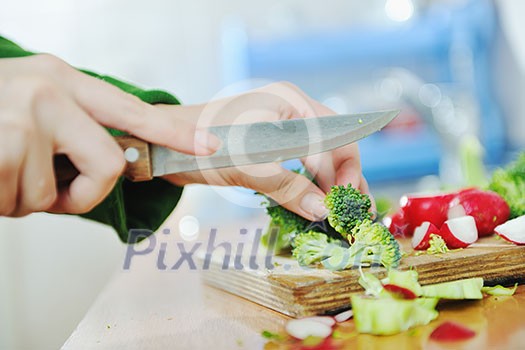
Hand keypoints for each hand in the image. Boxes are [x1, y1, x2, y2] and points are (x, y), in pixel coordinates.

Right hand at [0, 54, 219, 216]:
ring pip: (53, 194)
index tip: (209, 144)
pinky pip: (20, 204)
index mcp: (60, 78)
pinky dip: (0, 205)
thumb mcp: (28, 110)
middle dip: (82, 195)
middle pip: (109, 164)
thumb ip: (72, 130)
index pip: (130, 110)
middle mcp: (48, 89)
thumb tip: (115, 166)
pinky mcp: (0, 144)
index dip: (172, 133)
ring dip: (24, 200)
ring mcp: (24, 114)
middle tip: (51, 197)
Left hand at [161, 82, 372, 220]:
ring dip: (332, 185)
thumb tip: (324, 211)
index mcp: (291, 102)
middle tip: (354, 214)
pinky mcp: (274, 146)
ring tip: (346, 214)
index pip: (335, 138)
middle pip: (334, 146)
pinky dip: (313, 185)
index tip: (345, 205)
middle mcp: (293, 111)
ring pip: (321, 157)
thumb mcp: (247, 167)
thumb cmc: (200, 146)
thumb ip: (287, 187)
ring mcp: (285, 127)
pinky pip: (304, 165)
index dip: (345, 173)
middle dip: (344, 180)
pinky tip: (319, 204)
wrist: (164, 147)